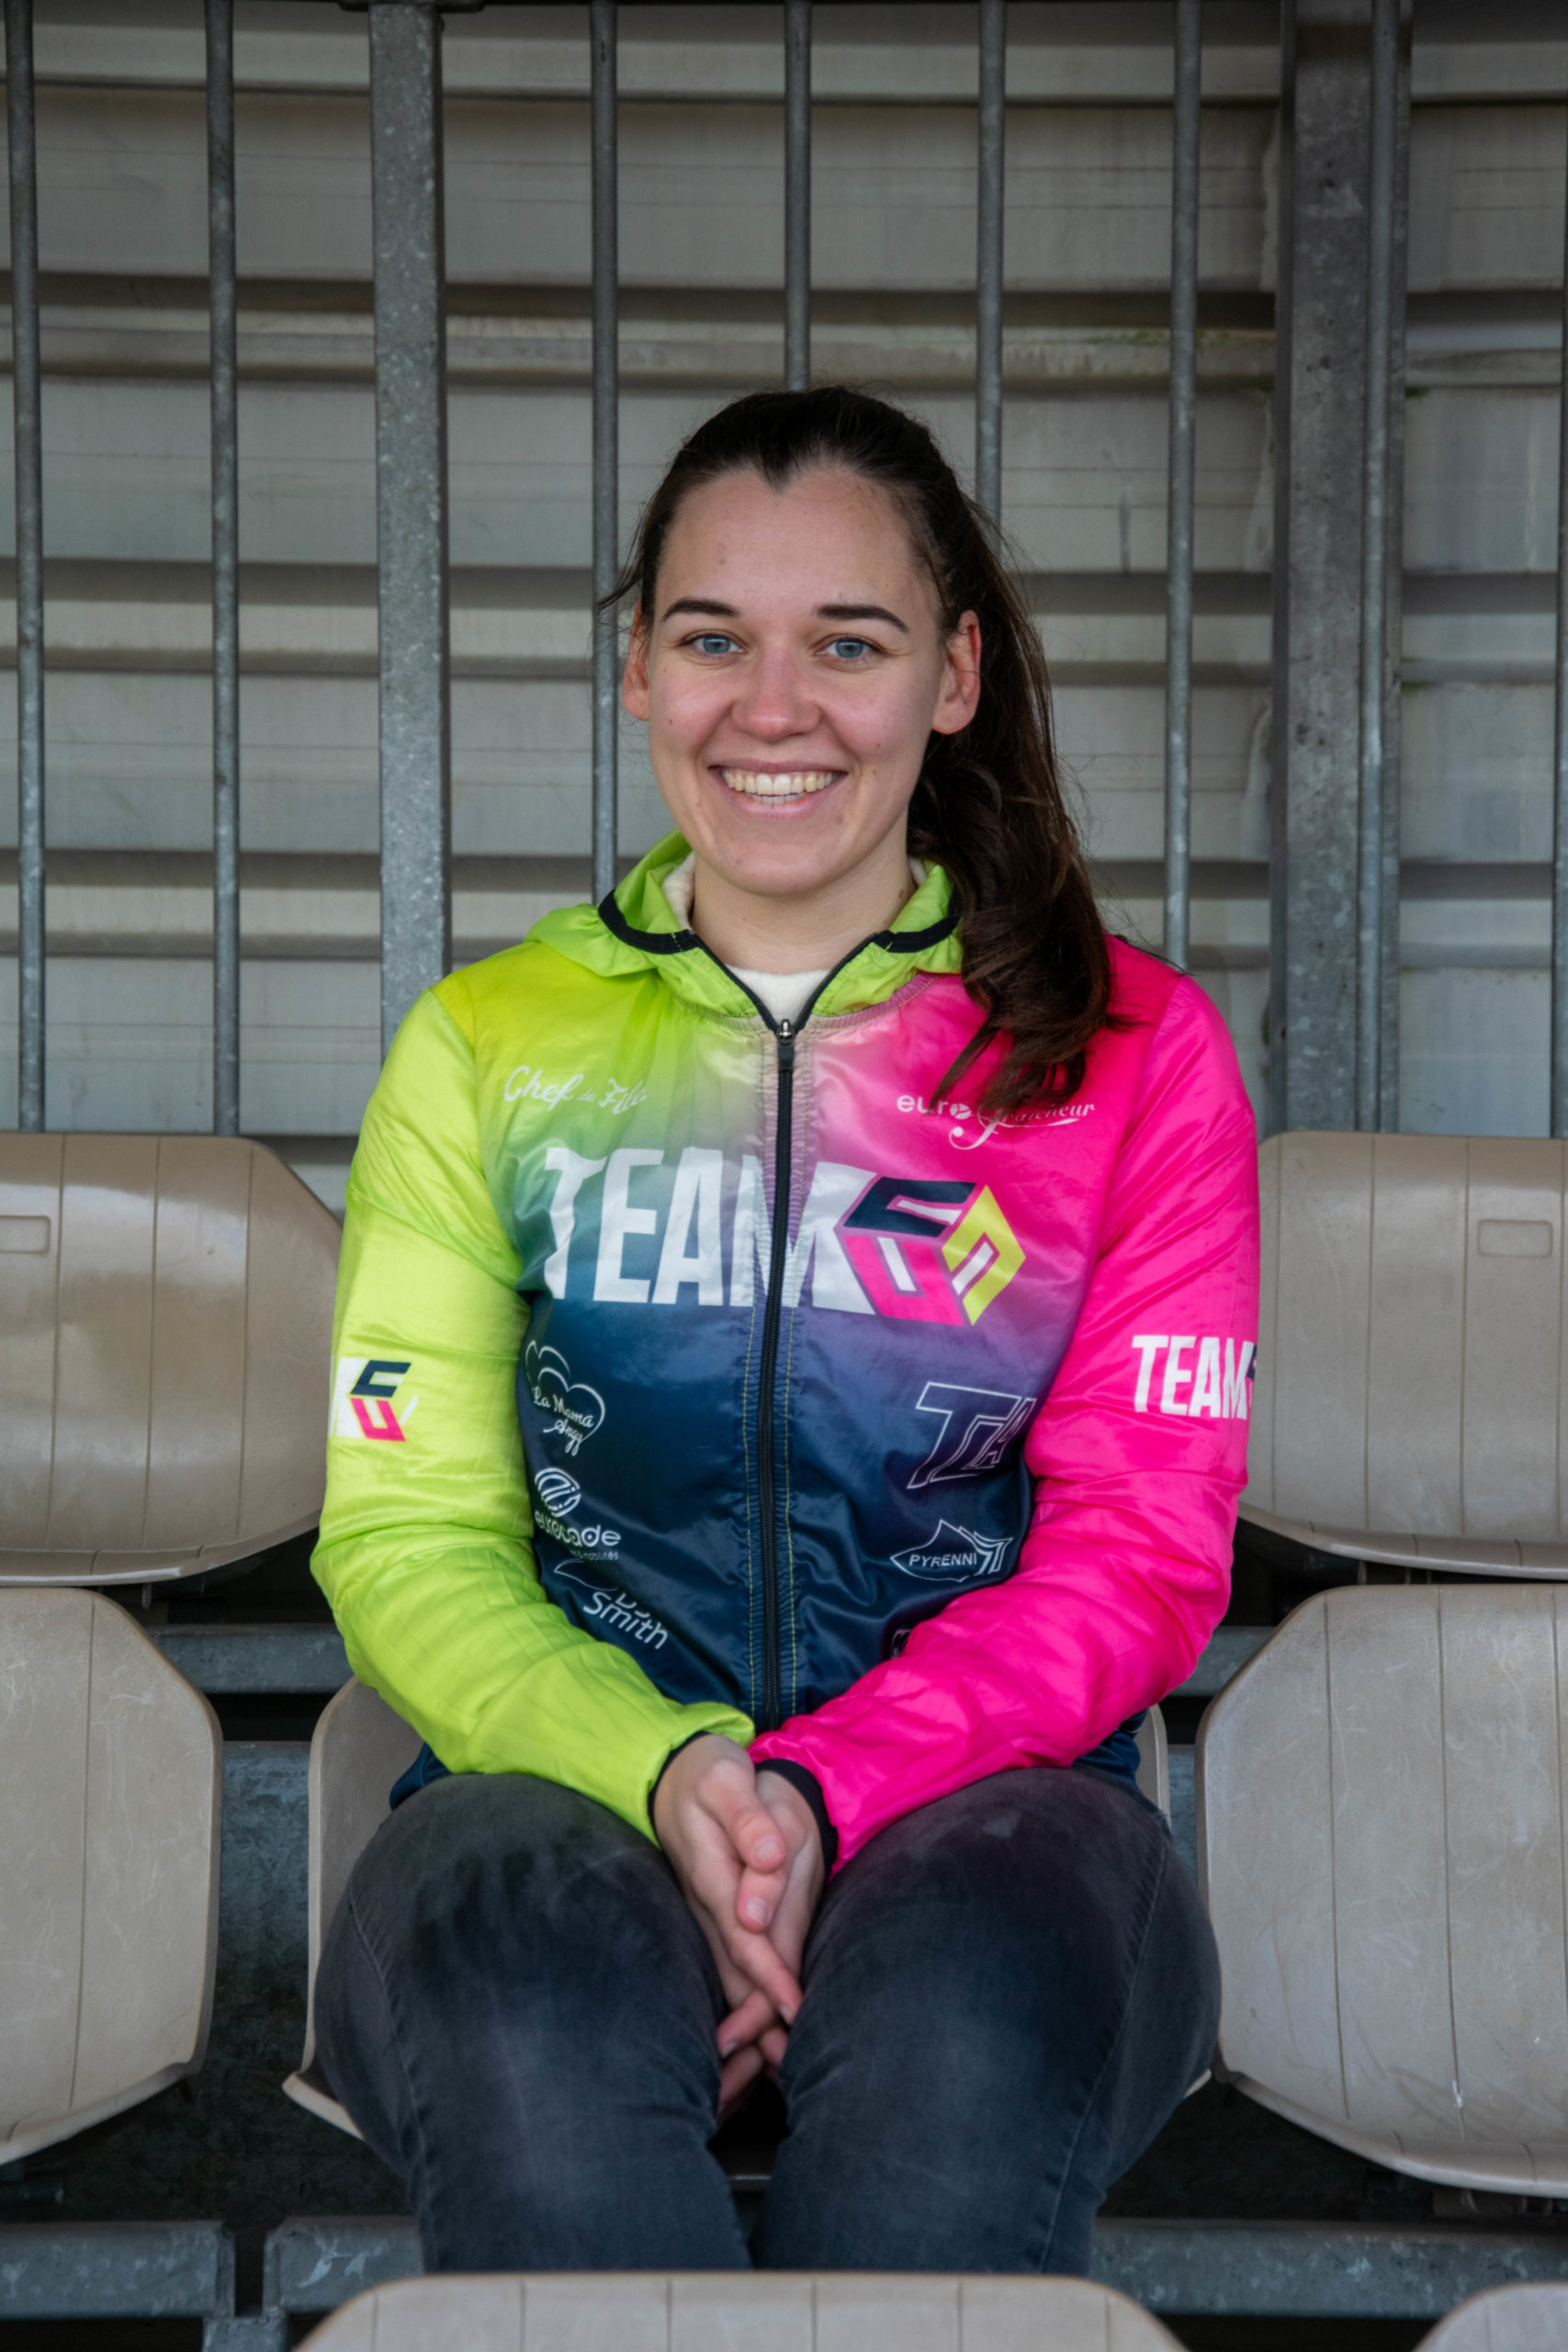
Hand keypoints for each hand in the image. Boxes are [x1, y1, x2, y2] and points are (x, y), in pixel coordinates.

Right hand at [652, 1735, 804, 2110]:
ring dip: (750, 2020)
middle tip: (786, 2064)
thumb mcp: (729, 1781)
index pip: (744, 1935)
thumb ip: (749, 1822)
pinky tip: (761, 2030)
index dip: (768, 1975)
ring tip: (778, 2063)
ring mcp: (705, 1915)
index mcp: (712, 1874)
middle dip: (756, 2021)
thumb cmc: (712, 1776)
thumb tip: (768, 1861)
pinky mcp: (713, 1917)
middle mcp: (705, 1905)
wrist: (677, 1774)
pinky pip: (728, 1965)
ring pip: (727, 1976)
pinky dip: (745, 1999)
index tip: (791, 2009)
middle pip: (732, 1972)